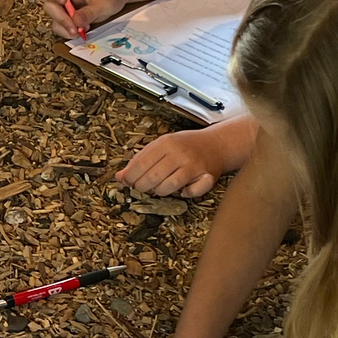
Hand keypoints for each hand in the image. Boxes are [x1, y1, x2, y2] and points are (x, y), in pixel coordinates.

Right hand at [40, 0, 131, 39]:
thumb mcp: (103, 2)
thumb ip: (89, 12)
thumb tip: (76, 22)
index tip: (63, 1)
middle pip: (50, 6)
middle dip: (60, 19)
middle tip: (74, 28)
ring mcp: (67, 8)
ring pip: (54, 19)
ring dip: (64, 28)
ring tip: (80, 31)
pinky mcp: (71, 18)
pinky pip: (62, 26)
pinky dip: (69, 32)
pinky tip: (81, 31)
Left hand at [118, 114, 257, 198]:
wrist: (217, 144)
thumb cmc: (186, 145)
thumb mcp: (162, 146)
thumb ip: (140, 159)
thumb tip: (119, 177)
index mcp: (165, 143)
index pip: (140, 164)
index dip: (131, 177)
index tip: (128, 182)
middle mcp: (178, 153)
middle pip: (152, 178)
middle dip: (142, 187)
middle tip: (143, 187)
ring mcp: (192, 166)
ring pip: (167, 188)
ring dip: (160, 192)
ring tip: (161, 187)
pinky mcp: (206, 177)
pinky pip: (189, 193)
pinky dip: (184, 194)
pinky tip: (183, 189)